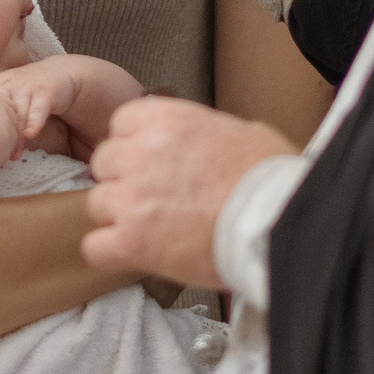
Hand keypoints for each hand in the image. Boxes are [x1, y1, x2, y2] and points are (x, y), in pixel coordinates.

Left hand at [0, 63, 71, 140]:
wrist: (59, 72)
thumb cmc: (28, 88)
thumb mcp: (8, 92)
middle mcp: (10, 85)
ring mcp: (28, 88)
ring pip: (18, 114)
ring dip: (15, 136)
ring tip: (10, 155)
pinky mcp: (46, 94)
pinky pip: (38, 110)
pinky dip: (34, 123)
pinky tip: (29, 135)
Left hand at [83, 96, 294, 287]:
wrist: (277, 221)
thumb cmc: (269, 179)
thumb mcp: (238, 131)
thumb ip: (200, 131)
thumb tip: (197, 140)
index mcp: (164, 119)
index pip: (121, 124)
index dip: (135, 145)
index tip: (151, 162)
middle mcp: (139, 153)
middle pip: (104, 162)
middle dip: (124, 179)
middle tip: (154, 198)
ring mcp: (131, 198)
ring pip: (97, 203)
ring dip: (118, 216)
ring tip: (152, 229)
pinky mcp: (131, 241)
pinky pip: (95, 246)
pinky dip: (111, 252)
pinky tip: (136, 253)